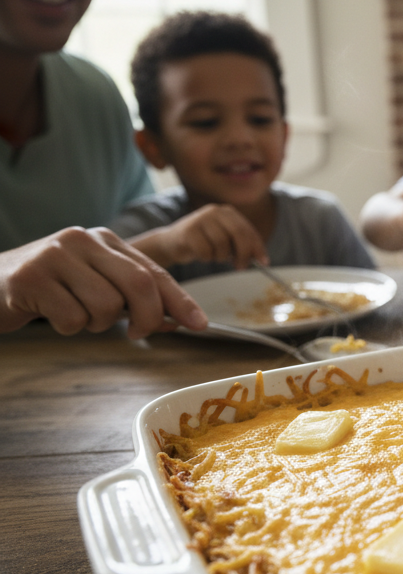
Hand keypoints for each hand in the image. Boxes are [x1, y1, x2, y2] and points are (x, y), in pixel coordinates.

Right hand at [0, 227, 207, 337]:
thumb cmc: (49, 289)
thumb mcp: (94, 285)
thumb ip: (132, 298)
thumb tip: (176, 319)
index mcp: (105, 240)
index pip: (154, 271)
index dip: (180, 300)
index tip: (200, 324)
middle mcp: (83, 239)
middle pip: (139, 283)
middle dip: (148, 317)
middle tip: (138, 334)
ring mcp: (56, 255)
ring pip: (106, 305)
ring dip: (96, 324)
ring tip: (75, 314)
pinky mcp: (32, 277)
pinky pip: (72, 318)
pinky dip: (68, 327)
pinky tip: (50, 314)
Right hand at [130, 203, 268, 269]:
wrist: (171, 242)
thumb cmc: (203, 242)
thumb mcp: (226, 239)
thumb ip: (242, 245)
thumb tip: (263, 260)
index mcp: (227, 212)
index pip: (248, 230)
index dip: (258, 247)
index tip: (264, 262)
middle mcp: (215, 211)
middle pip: (239, 235)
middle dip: (244, 254)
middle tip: (240, 267)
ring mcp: (200, 219)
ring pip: (222, 245)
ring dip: (220, 257)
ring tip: (213, 255)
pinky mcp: (188, 231)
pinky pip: (206, 252)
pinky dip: (206, 258)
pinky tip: (200, 254)